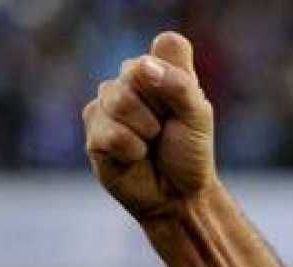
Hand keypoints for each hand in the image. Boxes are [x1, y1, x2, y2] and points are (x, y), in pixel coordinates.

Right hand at [83, 31, 216, 221]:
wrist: (178, 195)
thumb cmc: (190, 153)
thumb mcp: (198, 118)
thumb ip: (179, 86)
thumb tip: (144, 68)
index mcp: (162, 69)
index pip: (168, 45)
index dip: (178, 74)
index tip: (185, 102)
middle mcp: (131, 80)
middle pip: (136, 71)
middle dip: (161, 107)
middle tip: (166, 129)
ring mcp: (108, 103)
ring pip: (119, 100)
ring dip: (145, 130)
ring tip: (150, 142)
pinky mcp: (94, 129)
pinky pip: (110, 132)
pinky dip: (131, 149)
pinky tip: (135, 156)